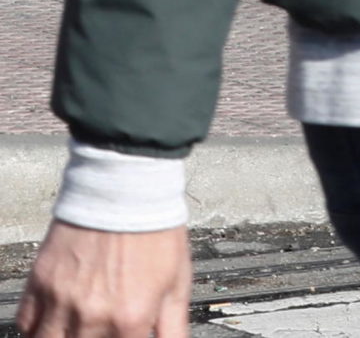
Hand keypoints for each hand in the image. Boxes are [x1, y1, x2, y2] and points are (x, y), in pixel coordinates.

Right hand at [15, 220, 191, 337]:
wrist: (127, 191)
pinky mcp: (40, 283)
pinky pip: (26, 323)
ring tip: (76, 330)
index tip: (121, 336)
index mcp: (130, 318)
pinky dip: (37, 328)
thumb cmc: (155, 232)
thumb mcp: (177, 283)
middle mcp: (92, 315)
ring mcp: (61, 301)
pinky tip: (53, 322)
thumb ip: (173, 327)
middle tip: (99, 330)